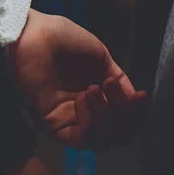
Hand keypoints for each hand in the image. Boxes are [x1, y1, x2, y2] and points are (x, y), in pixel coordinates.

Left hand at [10, 10, 147, 149]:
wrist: (34, 34)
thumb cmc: (60, 37)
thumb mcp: (98, 52)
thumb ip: (117, 76)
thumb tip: (133, 97)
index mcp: (95, 91)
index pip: (124, 117)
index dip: (136, 111)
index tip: (139, 95)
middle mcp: (83, 108)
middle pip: (116, 133)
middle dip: (124, 116)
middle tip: (111, 89)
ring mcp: (67, 117)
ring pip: (101, 140)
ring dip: (107, 118)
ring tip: (94, 90)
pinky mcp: (52, 123)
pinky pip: (79, 140)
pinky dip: (89, 124)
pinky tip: (84, 99)